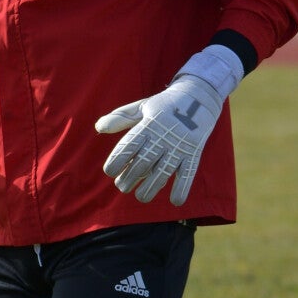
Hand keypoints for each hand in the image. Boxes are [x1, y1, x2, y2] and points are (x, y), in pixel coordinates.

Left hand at [96, 40, 246, 205]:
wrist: (198, 96)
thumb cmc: (164, 105)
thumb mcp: (142, 107)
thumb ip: (121, 118)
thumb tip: (98, 127)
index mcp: (148, 125)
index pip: (129, 145)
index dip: (117, 160)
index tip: (109, 171)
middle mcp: (163, 136)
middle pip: (143, 162)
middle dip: (130, 177)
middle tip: (122, 186)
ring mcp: (179, 146)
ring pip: (163, 172)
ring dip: (151, 187)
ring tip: (141, 197)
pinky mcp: (194, 153)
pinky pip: (188, 173)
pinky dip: (182, 187)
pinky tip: (175, 201)